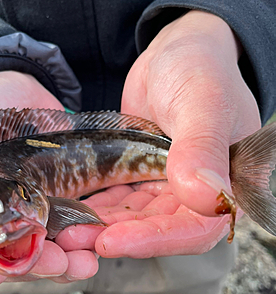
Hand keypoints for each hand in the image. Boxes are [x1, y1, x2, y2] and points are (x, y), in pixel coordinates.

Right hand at [0, 71, 98, 283]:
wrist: (24, 94)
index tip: (1, 272)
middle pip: (9, 259)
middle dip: (35, 267)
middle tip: (62, 263)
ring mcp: (29, 217)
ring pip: (44, 254)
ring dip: (65, 263)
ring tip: (87, 261)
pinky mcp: (58, 208)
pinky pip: (69, 233)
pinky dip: (82, 242)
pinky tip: (96, 239)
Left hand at [57, 11, 260, 257]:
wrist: (176, 52)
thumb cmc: (201, 68)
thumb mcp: (203, 102)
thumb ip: (203, 149)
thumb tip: (208, 200)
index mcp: (228, 183)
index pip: (197, 229)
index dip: (156, 241)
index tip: (113, 242)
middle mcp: (199, 192)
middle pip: (160, 230)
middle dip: (118, 237)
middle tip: (75, 239)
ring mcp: (167, 186)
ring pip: (134, 219)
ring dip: (101, 226)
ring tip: (66, 230)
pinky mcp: (141, 177)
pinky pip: (119, 200)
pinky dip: (97, 207)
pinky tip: (71, 211)